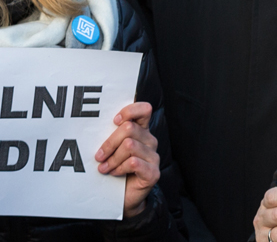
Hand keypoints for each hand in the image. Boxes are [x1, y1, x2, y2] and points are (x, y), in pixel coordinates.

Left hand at [95, 102, 159, 217]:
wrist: (121, 198)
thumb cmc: (113, 169)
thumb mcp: (110, 149)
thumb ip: (110, 135)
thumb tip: (92, 126)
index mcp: (141, 131)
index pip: (144, 109)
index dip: (130, 111)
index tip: (114, 121)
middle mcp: (150, 141)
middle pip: (129, 128)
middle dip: (109, 143)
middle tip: (98, 156)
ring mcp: (154, 157)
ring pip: (129, 146)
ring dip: (112, 159)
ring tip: (104, 168)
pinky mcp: (153, 172)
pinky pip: (133, 162)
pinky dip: (119, 168)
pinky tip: (115, 173)